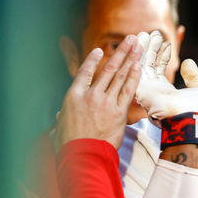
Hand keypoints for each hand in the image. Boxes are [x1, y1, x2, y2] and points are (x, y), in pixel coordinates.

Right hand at [55, 34, 142, 149]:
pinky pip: (128, 90)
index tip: (100, 50)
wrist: (83, 157)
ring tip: (138, 46)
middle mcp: (90, 96)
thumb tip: (61, 116)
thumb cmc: (68, 146)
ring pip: (120, 76)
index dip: (92, 60)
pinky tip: (138, 66)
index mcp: (73, 97)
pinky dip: (133, 77)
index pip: (84, 72)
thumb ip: (62, 118)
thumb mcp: (59, 128)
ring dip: (130, 59)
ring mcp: (106, 102)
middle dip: (121, 52)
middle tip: (130, 39)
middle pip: (108, 69)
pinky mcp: (119, 112)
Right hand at [135, 31, 197, 123]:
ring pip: (140, 66)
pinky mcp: (142, 91)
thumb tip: (188, 62)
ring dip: (142, 49)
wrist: (194, 121)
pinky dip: (136, 56)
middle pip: (148, 66)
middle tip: (151, 33)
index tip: (165, 43)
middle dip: (149, 49)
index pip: (161, 70)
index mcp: (169, 93)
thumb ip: (194, 76)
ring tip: (144, 34)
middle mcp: (156, 92)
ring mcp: (147, 92)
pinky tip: (138, 43)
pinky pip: (135, 70)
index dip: (162, 55)